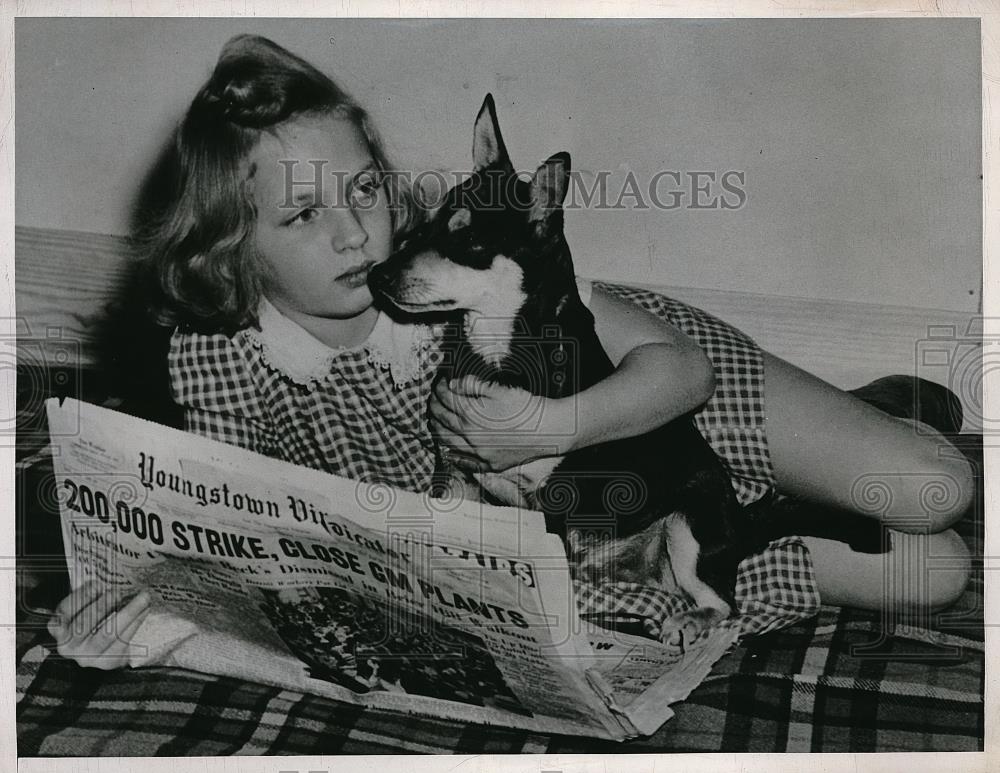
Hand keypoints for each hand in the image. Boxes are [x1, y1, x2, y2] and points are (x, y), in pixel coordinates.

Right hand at [47, 581, 151, 669]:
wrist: (101, 651)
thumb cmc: (92, 623)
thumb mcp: (85, 608)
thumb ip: (89, 597)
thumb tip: (105, 583)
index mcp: (59, 629)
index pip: (65, 612)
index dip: (81, 597)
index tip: (98, 584)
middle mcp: (69, 646)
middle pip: (85, 625)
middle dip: (103, 605)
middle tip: (118, 592)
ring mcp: (88, 657)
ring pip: (108, 634)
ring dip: (127, 612)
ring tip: (142, 598)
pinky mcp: (108, 661)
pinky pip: (123, 640)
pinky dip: (136, 622)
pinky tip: (145, 609)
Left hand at [430, 375, 572, 471]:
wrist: (548, 429)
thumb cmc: (526, 406)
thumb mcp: (500, 389)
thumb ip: (473, 385)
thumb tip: (453, 384)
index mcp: (471, 414)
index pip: (446, 399)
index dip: (440, 388)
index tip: (441, 382)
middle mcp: (470, 436)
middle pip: (442, 419)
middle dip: (435, 406)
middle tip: (434, 398)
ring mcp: (478, 452)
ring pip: (447, 441)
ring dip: (437, 428)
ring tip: (435, 419)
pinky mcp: (488, 463)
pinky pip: (463, 461)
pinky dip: (451, 453)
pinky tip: (447, 448)